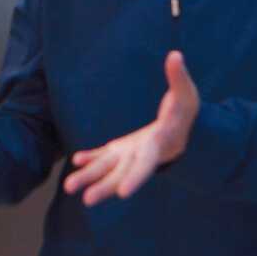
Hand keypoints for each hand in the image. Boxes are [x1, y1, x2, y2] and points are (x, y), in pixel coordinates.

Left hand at [62, 50, 197, 205]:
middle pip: (122, 174)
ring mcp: (130, 154)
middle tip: (87, 200)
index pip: (146, 164)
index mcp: (159, 146)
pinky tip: (76, 161)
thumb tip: (175, 55)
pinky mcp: (122, 149)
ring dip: (89, 177)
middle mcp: (142, 155)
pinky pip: (104, 156)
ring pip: (108, 169)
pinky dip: (91, 159)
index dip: (136, 178)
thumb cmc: (187, 112)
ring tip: (68, 187)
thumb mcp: (187, 94)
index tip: (123, 194)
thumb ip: (179, 77)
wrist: (186, 129)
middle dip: (104, 186)